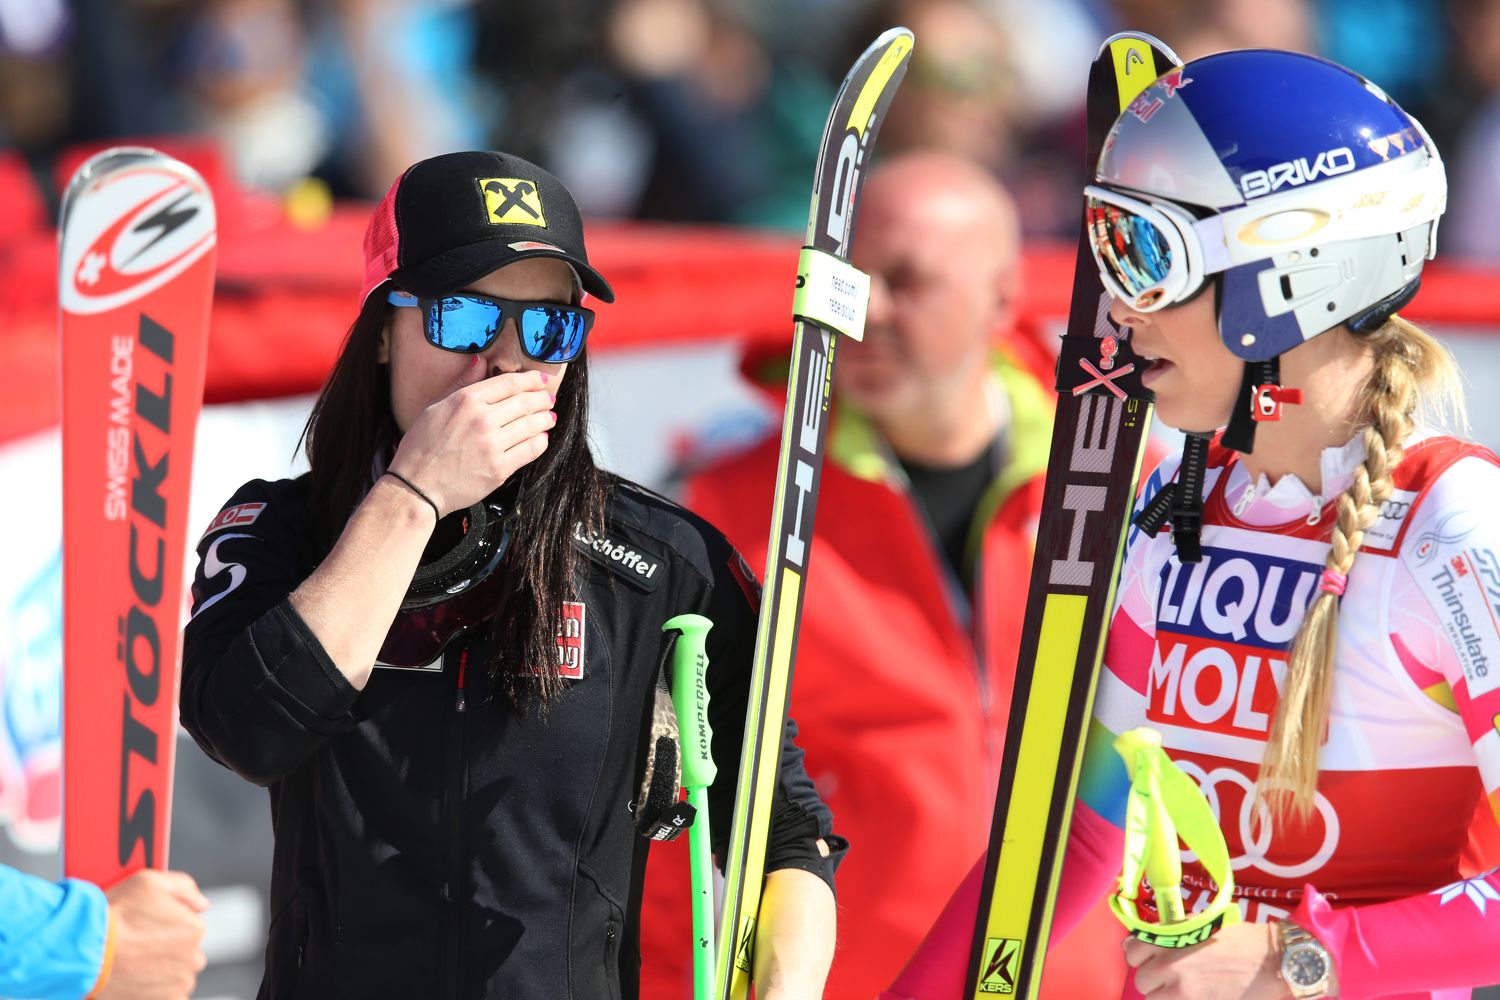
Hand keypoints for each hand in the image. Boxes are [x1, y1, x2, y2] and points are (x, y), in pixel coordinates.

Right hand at [97, 869, 208, 999]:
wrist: (83, 952)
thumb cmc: (114, 917)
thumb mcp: (150, 881)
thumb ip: (184, 887)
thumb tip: (201, 904)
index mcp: (194, 929)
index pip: (188, 927)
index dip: (164, 926)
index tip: (144, 929)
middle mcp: (193, 959)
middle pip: (182, 954)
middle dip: (163, 951)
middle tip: (136, 949)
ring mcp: (178, 985)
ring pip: (173, 976)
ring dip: (157, 973)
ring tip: (130, 966)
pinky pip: (163, 996)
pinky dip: (151, 991)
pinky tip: (132, 981)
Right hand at [389, 366, 555, 514]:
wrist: (416, 486)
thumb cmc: (422, 446)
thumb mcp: (434, 407)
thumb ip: (461, 383)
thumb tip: (480, 360)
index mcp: (466, 400)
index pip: (508, 383)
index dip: (530, 380)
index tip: (539, 381)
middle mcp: (481, 419)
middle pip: (525, 403)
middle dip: (542, 399)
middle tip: (549, 399)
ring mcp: (492, 445)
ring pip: (531, 425)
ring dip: (545, 419)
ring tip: (549, 417)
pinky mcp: (499, 468)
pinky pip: (530, 450)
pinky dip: (540, 442)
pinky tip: (541, 438)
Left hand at [1123, 922, 1288, 999]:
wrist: (1272, 961)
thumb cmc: (1238, 940)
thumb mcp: (1197, 925)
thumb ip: (1167, 934)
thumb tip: (1139, 944)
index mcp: (1168, 939)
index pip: (1131, 952)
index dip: (1140, 957)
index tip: (1150, 960)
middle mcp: (1169, 964)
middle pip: (1141, 980)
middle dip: (1153, 980)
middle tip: (1172, 978)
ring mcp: (1182, 990)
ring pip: (1153, 999)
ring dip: (1164, 996)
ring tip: (1184, 990)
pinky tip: (1196, 996)